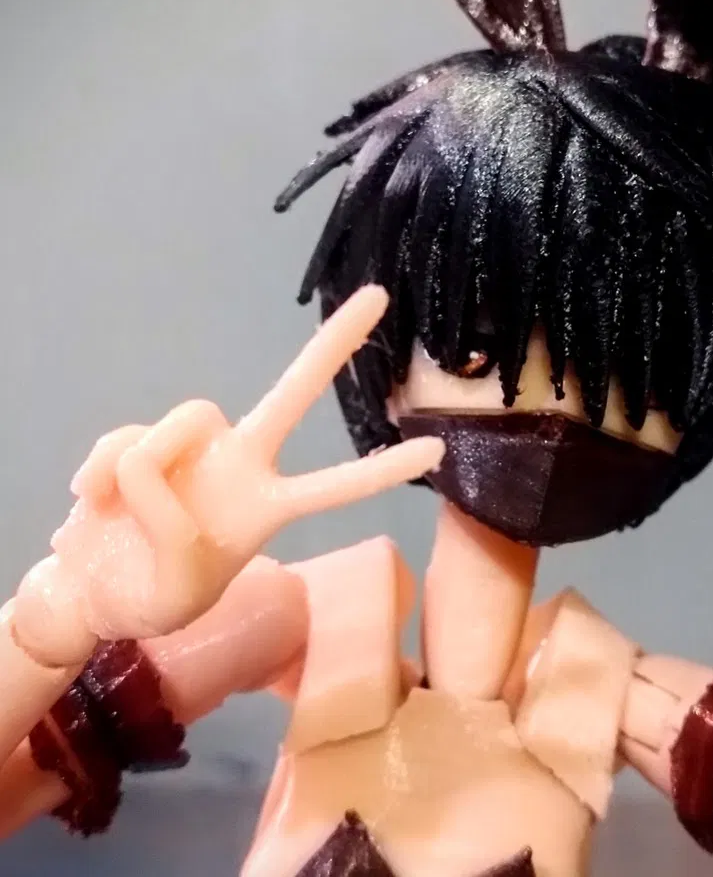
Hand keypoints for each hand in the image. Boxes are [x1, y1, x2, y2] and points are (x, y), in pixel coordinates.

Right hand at [13, 286, 443, 666]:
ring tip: (114, 511)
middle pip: (295, 394)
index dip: (381, 471)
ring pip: (182, 421)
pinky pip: (125, 440)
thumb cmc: (150, 598)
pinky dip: (98, 473)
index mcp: (266, 510)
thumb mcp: (177, 591)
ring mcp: (197, 447)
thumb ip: (172, 533)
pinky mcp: (146, 437)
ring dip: (139, 468)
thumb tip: (144, 469)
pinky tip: (91, 502)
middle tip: (382, 296)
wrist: (92, 591)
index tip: (438, 449)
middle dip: (334, 346)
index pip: (336, 486)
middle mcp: (242, 464)